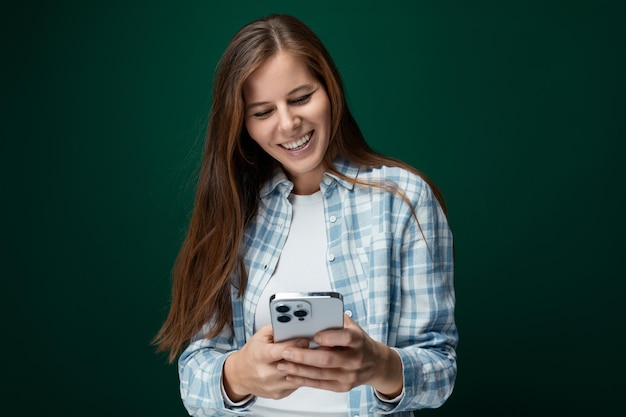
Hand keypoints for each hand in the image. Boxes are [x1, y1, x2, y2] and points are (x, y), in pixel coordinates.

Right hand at [223, 324, 309, 400]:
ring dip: (305, 367)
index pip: (282, 351)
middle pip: (292, 365)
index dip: (296, 344)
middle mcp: (265, 373)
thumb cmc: (251, 354)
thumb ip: (277, 329)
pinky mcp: (278, 394)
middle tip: (310, 348)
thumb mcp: (260, 335)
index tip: (304, 340)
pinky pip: (296, 384)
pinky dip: (300, 376)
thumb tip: (294, 326)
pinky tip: (300, 368)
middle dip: (303, 356)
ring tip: (308, 359)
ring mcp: (272, 386)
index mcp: (260, 355)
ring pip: (298, 377)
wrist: (239, 375)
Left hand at [276, 314, 402, 397]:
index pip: (346, 338)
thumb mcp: (352, 326)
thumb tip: (313, 313)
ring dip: (299, 369)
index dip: (330, 337)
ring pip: (320, 374)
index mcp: (358, 340)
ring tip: (282, 364)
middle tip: (286, 351)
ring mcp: (349, 375)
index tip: (314, 335)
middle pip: (328, 359)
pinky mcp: (342, 386)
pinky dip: (303, 380)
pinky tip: (291, 375)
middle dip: (304, 356)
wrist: (375, 364)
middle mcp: (355, 359)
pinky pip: (320, 384)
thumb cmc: (359, 342)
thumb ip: (335, 319)